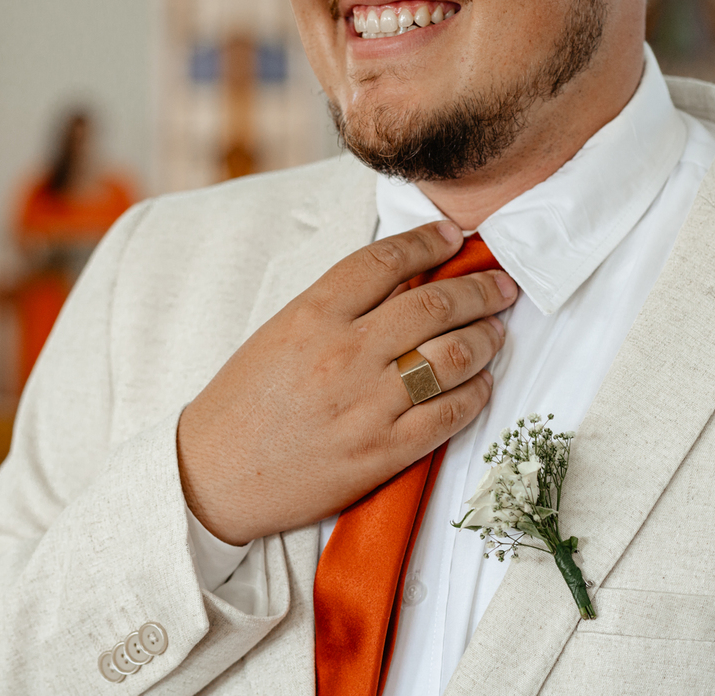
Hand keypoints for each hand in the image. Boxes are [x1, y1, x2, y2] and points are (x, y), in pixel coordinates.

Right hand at [177, 221, 518, 544]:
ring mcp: (368, 405)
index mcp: (312, 316)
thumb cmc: (243, 403)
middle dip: (479, 289)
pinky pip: (449, 414)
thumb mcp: (280, 333)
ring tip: (497, 331)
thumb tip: (404, 281)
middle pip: (434, 305)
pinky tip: (481, 383)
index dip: (429, 241)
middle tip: (500, 286)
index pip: (386, 261)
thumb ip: (338, 306)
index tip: (454, 237)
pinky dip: (476, 393)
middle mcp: (345, 355)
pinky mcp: (383, 452)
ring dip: (486, 338)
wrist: (214, 477)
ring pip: (452, 356)